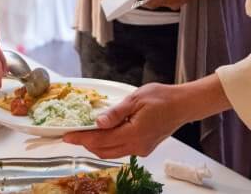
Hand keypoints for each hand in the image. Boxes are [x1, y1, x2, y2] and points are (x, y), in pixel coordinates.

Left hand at [63, 76, 231, 157]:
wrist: (183, 105)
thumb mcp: (136, 99)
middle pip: (104, 151)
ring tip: (85, 133)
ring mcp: (141, 149)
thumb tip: (97, 122)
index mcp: (134, 134)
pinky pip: (121, 149)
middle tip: (72, 134)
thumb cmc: (162, 98)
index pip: (100, 140)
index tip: (67, 136)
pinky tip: (104, 133)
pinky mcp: (144, 147)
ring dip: (97, 145)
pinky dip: (109, 144)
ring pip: (112, 152)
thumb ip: (116, 113)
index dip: (81, 138)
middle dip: (86, 144)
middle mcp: (137, 146)